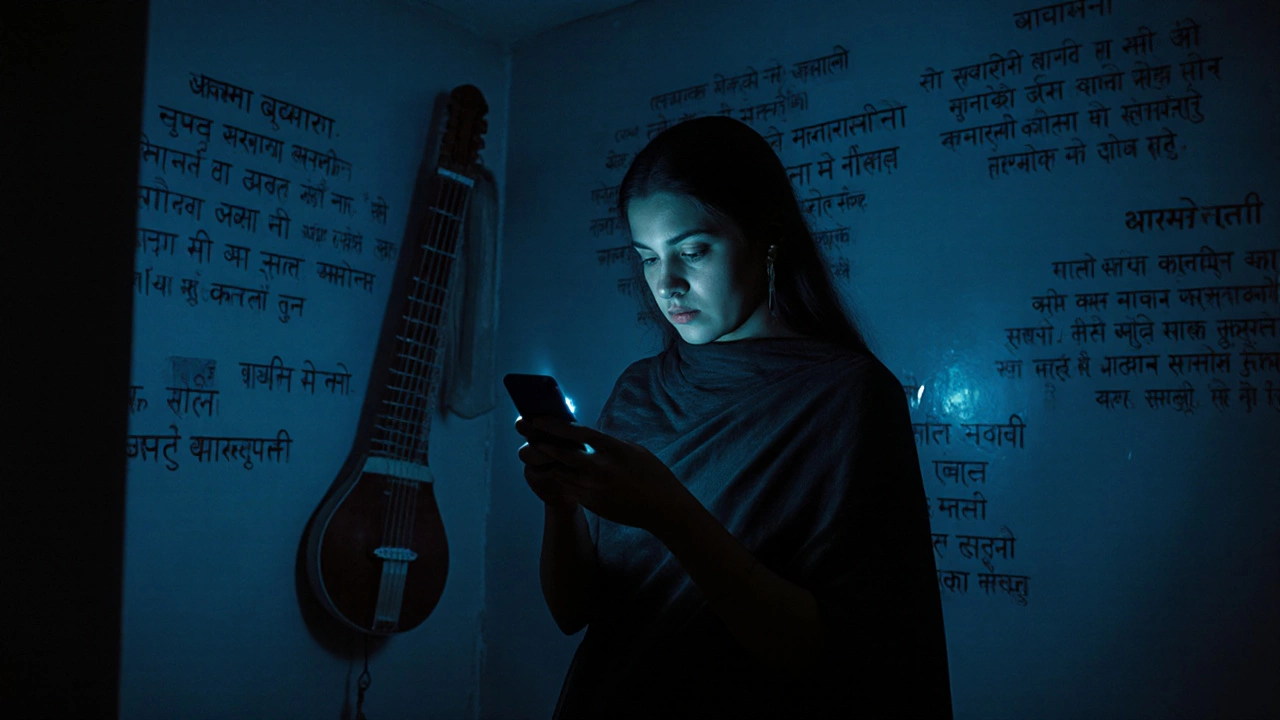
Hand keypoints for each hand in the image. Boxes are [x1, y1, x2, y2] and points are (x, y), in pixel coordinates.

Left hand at [514, 417, 690, 532]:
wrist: (663, 508)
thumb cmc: (652, 474)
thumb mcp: (633, 450)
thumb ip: (607, 443)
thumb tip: (585, 436)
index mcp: (614, 449)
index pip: (578, 433)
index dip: (554, 425)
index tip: (537, 419)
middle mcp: (601, 468)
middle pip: (562, 452)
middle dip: (541, 442)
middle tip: (525, 432)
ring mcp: (595, 488)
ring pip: (560, 472)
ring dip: (545, 461)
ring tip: (532, 451)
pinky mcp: (592, 503)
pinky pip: (568, 488)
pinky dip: (557, 478)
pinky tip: (548, 471)